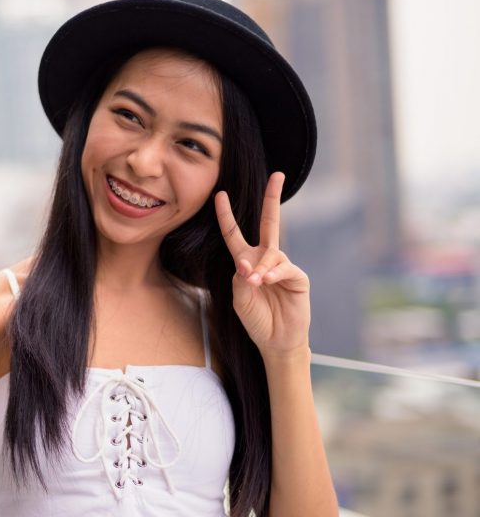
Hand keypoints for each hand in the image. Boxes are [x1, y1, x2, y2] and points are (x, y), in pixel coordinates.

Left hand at [214, 172, 309, 358]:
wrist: (276, 341)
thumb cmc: (256, 319)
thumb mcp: (239, 298)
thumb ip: (241, 278)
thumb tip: (249, 262)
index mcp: (246, 261)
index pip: (235, 234)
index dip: (226, 215)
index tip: (220, 194)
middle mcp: (266, 259)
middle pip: (270, 222)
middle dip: (272, 198)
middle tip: (277, 175)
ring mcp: (283, 266)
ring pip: (272, 254)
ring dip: (261, 267)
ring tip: (256, 283)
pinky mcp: (298, 277)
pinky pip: (284, 268)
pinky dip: (273, 273)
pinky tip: (266, 281)